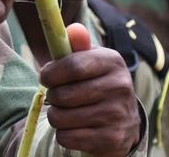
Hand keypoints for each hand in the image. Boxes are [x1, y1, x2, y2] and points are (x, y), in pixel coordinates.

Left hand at [39, 23, 140, 156]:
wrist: (124, 120)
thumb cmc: (98, 82)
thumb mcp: (91, 60)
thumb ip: (77, 45)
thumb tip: (73, 30)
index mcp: (112, 61)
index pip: (73, 66)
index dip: (51, 73)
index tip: (44, 77)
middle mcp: (119, 87)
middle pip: (64, 94)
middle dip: (52, 96)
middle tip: (57, 96)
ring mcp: (117, 115)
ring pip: (62, 118)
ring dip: (56, 116)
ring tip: (65, 111)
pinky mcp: (111, 139)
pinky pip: (67, 138)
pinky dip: (63, 134)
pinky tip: (74, 128)